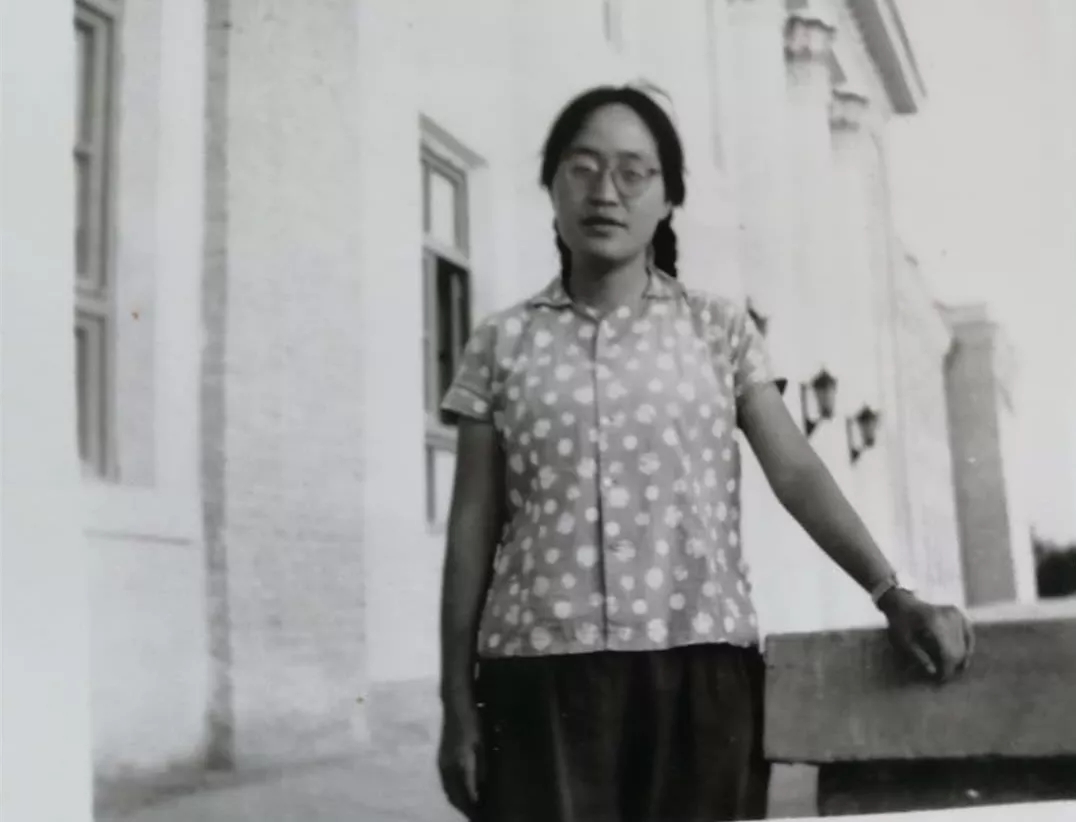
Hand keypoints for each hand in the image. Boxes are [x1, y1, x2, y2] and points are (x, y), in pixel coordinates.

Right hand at [437, 701, 482, 819]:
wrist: (455, 704)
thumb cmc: (472, 722)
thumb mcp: (480, 744)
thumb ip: (481, 767)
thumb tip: (481, 789)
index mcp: (457, 765)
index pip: (464, 795)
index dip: (472, 808)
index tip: (481, 816)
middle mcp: (446, 768)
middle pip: (454, 797)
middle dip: (465, 809)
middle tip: (477, 816)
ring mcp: (442, 763)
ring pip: (449, 790)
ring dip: (459, 802)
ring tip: (471, 808)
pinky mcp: (442, 759)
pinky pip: (447, 782)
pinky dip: (455, 792)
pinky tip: (463, 792)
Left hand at [880, 589, 973, 681]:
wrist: (902, 602)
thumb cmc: (900, 622)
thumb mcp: (903, 640)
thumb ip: (919, 656)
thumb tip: (934, 672)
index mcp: (935, 623)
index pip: (949, 653)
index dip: (947, 669)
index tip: (940, 680)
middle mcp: (949, 617)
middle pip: (959, 650)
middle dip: (953, 665)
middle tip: (943, 676)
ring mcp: (956, 614)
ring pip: (965, 644)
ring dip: (960, 658)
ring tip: (950, 668)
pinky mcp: (958, 614)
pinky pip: (969, 635)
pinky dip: (967, 647)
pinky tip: (963, 658)